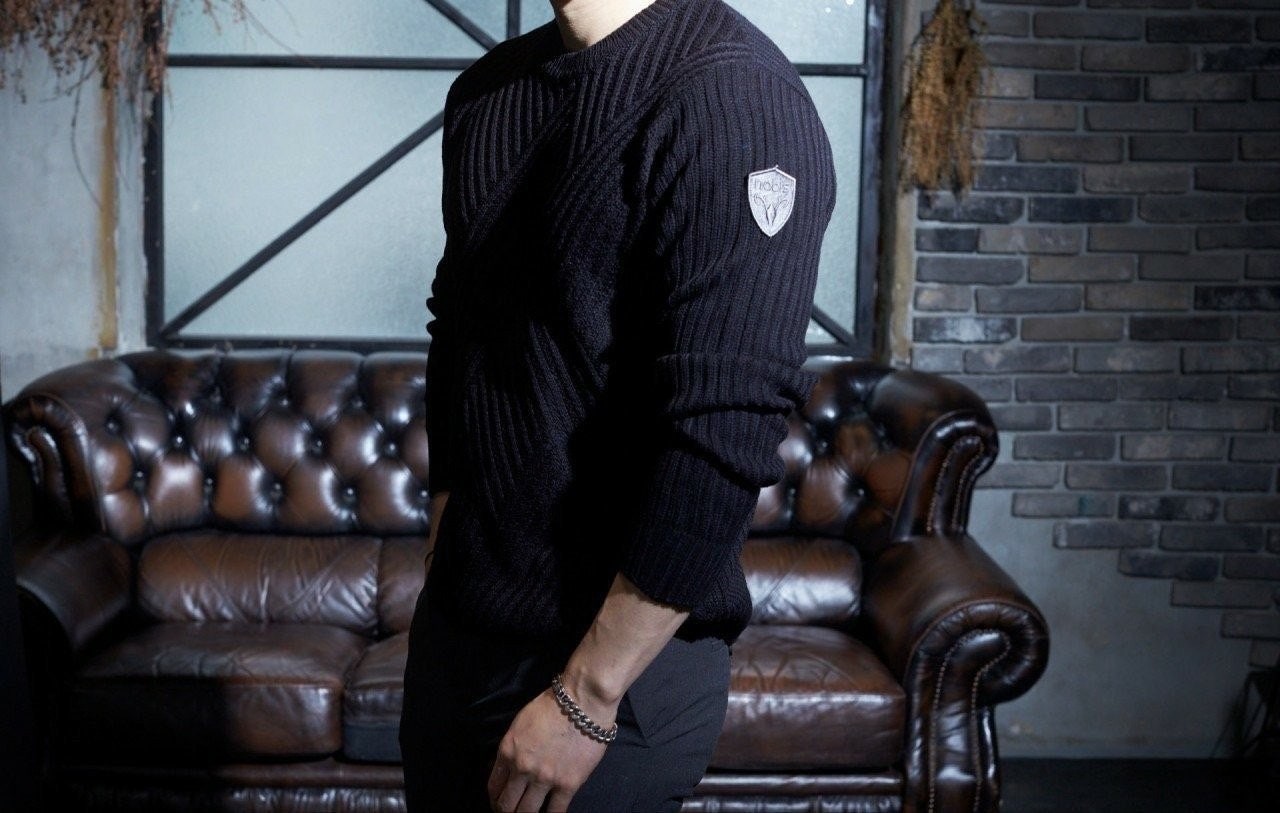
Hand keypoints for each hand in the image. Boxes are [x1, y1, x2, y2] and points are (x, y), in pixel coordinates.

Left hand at [486, 682, 616, 811]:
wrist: (582, 702)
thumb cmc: (552, 706)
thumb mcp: (520, 724)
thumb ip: (512, 749)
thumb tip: (509, 769)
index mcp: (508, 751)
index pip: (493, 787)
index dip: (495, 800)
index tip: (500, 803)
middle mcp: (522, 768)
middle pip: (506, 805)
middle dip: (506, 812)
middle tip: (513, 812)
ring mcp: (545, 778)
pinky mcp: (568, 784)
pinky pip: (555, 811)